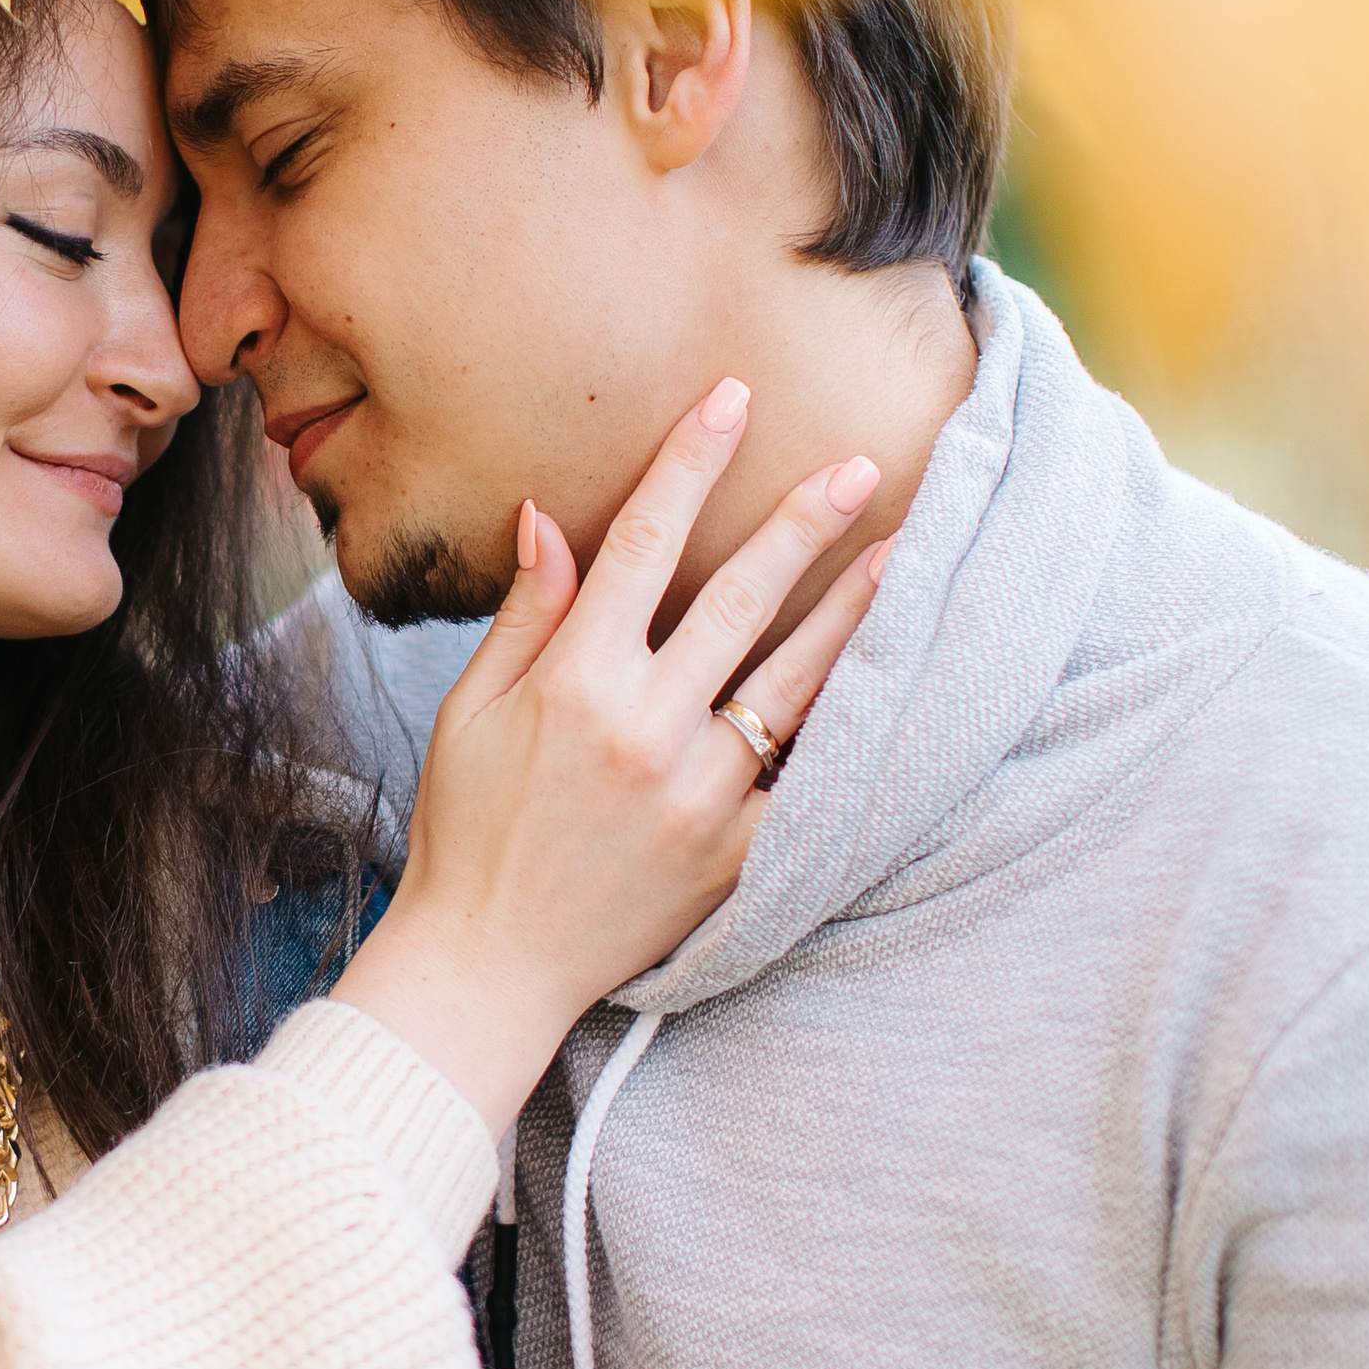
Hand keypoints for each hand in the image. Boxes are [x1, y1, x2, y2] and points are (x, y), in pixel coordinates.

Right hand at [331, 378, 887, 1138]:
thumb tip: (551, 515)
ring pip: (796, 681)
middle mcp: (645, 730)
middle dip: (804, 521)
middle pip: (741, 598)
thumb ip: (527, 614)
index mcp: (575, 685)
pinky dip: (847, 730)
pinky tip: (889, 684)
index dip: (690, 464)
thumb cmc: (465, 832)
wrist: (488, 967)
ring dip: (853, 610)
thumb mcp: (470, 713)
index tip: (730, 401)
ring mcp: (699, 795)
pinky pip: (805, 780)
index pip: (644, 544)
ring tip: (903, 553)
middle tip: (863, 465)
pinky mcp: (735, 856)